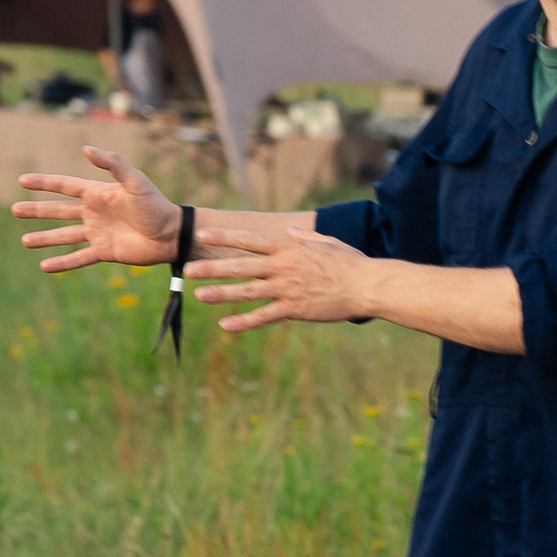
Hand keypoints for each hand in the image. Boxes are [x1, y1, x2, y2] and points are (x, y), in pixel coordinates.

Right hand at [14, 146, 181, 269]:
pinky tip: (45, 266)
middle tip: (14, 210)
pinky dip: (63, 263)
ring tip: (25, 241)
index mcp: (99, 193)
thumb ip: (113, 165)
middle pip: (59, 211)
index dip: (44, 183)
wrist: (171, 234)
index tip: (22, 181)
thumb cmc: (156, 205)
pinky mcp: (104, 252)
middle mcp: (94, 213)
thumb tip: (87, 149)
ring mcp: (97, 233)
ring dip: (45, 238)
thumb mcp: (135, 181)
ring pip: (64, 236)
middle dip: (37, 211)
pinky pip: (79, 258)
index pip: (65, 186)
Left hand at [187, 225, 373, 332]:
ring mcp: (287, 288)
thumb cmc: (349, 262)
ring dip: (221, 293)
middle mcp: (283, 266)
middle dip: (213, 267)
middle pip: (241, 266)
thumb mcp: (326, 242)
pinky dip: (243, 322)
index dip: (224, 237)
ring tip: (199, 295)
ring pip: (247, 291)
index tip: (202, 234)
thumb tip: (289, 230)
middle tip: (188, 268)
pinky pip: (263, 317)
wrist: (367, 285)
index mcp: (288, 247)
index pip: (249, 240)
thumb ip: (303, 237)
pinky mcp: (294, 309)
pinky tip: (225, 325)